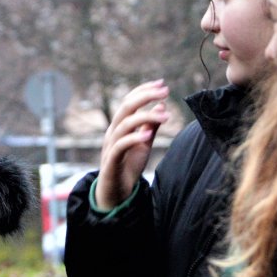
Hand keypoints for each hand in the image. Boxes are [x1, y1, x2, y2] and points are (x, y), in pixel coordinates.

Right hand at [94, 79, 169, 210]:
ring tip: (166, 117)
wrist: (116, 193)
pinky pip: (120, 146)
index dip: (144, 90)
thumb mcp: (144, 144)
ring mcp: (110, 145)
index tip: (162, 84)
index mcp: (120, 126)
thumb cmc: (128, 166)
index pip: (129, 101)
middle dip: (145, 96)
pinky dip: (133, 139)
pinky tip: (147, 136)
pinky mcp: (111, 161)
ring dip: (146, 117)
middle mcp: (113, 132)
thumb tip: (161, 106)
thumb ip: (150, 126)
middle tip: (165, 91)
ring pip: (124, 124)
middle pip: (126, 107)